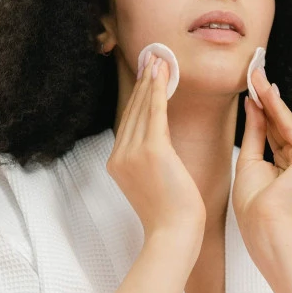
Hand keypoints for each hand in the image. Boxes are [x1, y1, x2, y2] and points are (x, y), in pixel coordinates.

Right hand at [107, 54, 204, 262]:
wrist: (173, 233)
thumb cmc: (172, 214)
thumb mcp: (153, 183)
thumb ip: (150, 161)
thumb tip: (160, 144)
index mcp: (118, 163)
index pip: (129, 122)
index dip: (138, 97)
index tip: (146, 77)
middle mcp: (119, 155)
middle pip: (133, 111)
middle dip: (143, 83)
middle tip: (152, 59)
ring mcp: (132, 153)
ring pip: (142, 108)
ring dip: (151, 81)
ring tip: (159, 60)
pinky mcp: (151, 151)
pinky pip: (154, 113)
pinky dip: (158, 91)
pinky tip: (162, 74)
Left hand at [233, 66, 291, 259]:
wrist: (262, 225)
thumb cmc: (252, 203)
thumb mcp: (248, 159)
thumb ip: (254, 131)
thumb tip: (253, 103)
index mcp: (284, 165)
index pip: (270, 130)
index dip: (259, 107)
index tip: (250, 85)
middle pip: (278, 123)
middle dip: (265, 97)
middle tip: (254, 70)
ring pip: (284, 123)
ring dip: (269, 97)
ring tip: (256, 73)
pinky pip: (290, 129)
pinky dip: (277, 110)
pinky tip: (265, 91)